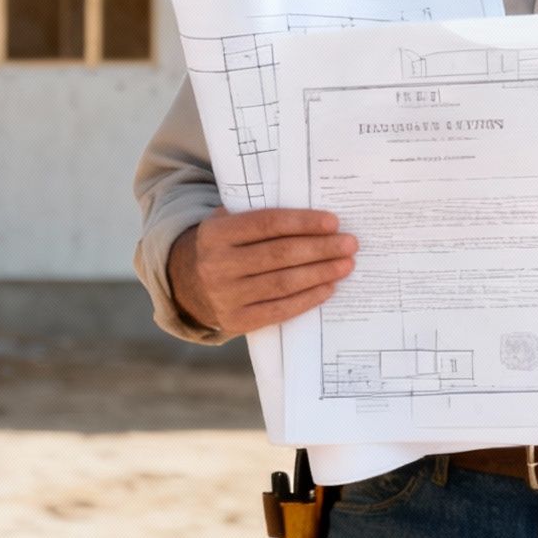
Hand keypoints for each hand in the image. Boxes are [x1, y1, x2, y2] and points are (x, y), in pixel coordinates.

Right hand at [169, 208, 356, 336]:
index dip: (303, 222)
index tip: (333, 222)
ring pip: (283, 283)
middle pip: (280, 254)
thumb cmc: (224, 246)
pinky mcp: (236, 321)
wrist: (188, 284)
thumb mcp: (228, 223)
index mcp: (216, 233)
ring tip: (345, 265)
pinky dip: (307, 299)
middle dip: (321, 249)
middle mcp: (217, 265)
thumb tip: (314, 217)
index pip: (267, 224)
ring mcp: (225, 296)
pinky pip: (279, 310)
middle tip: (350, 244)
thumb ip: (258, 215)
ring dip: (320, 273)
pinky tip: (328, 288)